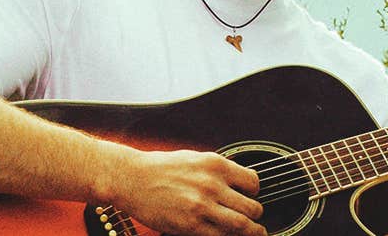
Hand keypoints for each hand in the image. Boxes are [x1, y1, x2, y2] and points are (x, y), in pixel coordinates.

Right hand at [103, 147, 265, 235]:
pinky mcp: (191, 225)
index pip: (253, 182)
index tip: (251, 197)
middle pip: (252, 207)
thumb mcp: (195, 158)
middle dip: (255, 215)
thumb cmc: (160, 168)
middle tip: (253, 219)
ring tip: (255, 233)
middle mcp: (212, 185)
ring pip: (242, 225)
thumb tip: (238, 180)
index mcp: (216, 164)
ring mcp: (202, 206)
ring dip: (251, 231)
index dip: (254, 192)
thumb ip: (217, 170)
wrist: (132, 178)